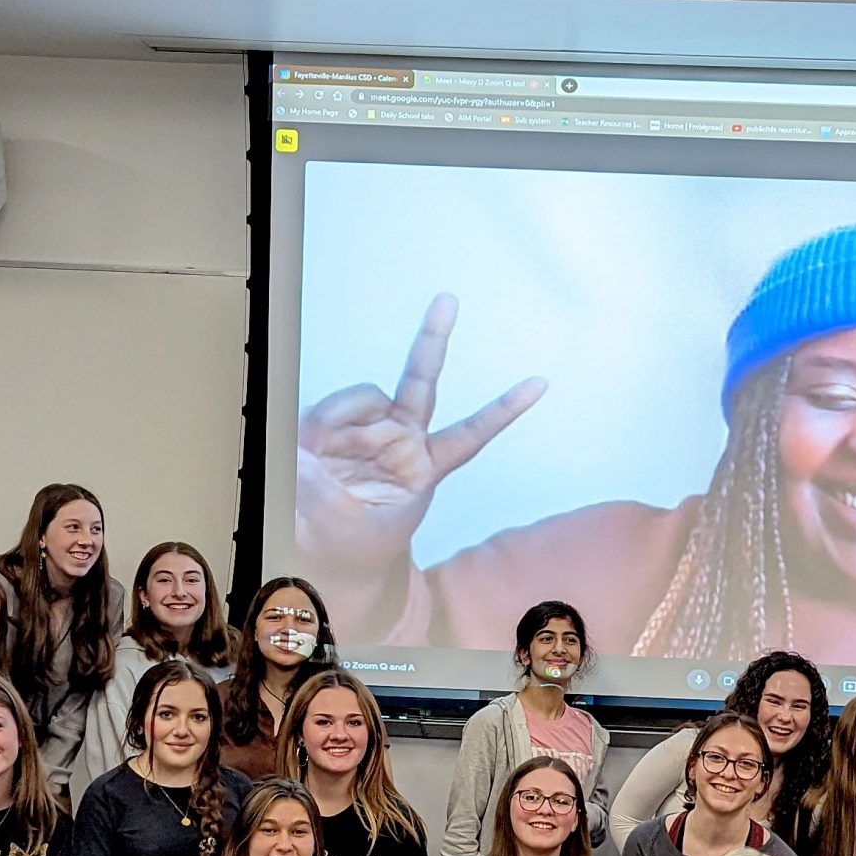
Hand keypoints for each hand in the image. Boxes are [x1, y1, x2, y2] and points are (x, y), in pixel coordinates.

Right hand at [294, 293, 547, 571]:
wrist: (322, 555)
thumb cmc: (356, 545)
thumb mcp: (364, 529)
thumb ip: (344, 493)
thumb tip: (319, 455)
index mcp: (425, 466)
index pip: (472, 434)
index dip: (503, 409)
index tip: (540, 383)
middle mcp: (398, 438)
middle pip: (423, 381)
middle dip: (433, 340)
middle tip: (449, 300)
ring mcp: (363, 428)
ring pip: (370, 395)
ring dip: (354, 417)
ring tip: (332, 461)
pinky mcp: (325, 427)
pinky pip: (333, 408)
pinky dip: (328, 420)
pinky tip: (315, 448)